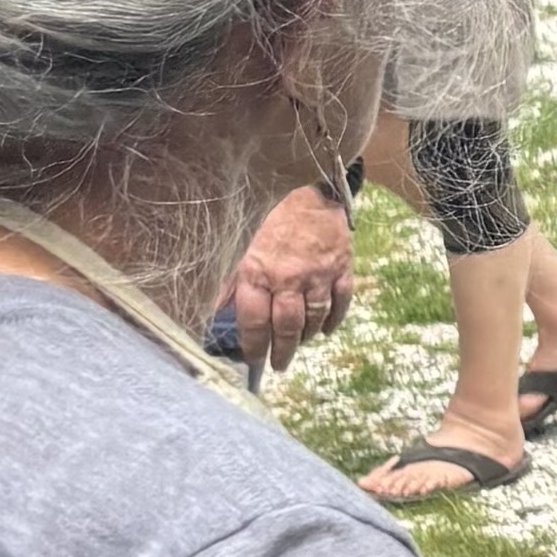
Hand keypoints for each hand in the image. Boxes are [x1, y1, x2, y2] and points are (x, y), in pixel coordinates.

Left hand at [222, 183, 354, 386]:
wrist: (312, 190)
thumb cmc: (270, 217)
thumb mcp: (241, 246)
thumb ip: (230, 282)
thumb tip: (214, 313)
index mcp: (258, 272)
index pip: (254, 321)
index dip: (254, 345)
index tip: (254, 360)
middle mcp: (288, 278)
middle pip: (286, 326)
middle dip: (282, 351)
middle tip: (279, 366)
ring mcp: (318, 274)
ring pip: (314, 318)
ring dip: (305, 337)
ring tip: (298, 345)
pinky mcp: (341, 268)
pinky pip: (341, 302)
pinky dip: (334, 320)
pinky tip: (325, 330)